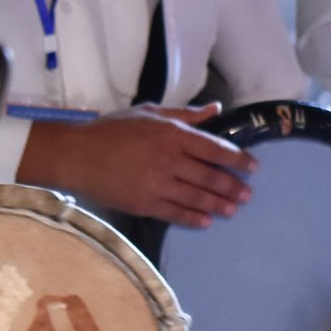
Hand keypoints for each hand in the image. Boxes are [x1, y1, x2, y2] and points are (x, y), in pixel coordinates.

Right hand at [18, 103, 257, 228]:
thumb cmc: (112, 130)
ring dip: (220, 204)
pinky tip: (207, 221)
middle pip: (211, 176)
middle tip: (247, 194)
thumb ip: (185, 114)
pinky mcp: (146, 204)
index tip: (253, 168)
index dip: (238, 159)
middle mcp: (170, 160)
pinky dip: (194, 218)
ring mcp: (159, 184)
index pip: (215, 148)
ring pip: (198, 197)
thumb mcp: (150, 113)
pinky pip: (177, 213)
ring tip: (234, 209)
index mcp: (173, 134)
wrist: (78, 155)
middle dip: (233, 187)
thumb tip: (215, 109)